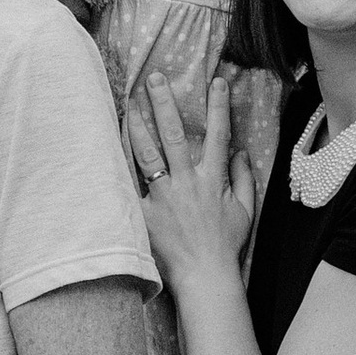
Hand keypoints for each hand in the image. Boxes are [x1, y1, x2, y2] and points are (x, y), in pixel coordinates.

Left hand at [133, 72, 256, 281]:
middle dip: (164, 103)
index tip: (218, 81)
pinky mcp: (145, 212)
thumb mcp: (245, 210)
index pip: (218, 134)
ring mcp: (163, 197)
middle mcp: (186, 182)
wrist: (204, 276)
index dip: (219, 106)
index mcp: (212, 179)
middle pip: (173, 134)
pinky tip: (110, 145)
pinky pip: (130, 183)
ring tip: (127, 103)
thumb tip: (241, 152)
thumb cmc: (225, 245)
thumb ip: (244, 178)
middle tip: (153, 78)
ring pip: (146, 153)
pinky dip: (120, 163)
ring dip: (136, 125)